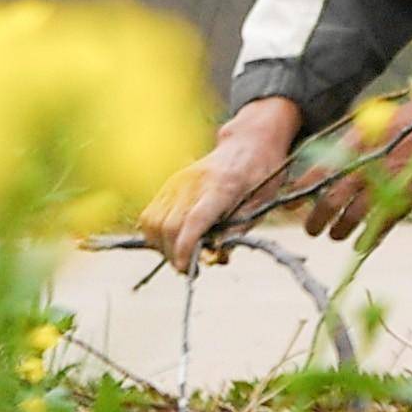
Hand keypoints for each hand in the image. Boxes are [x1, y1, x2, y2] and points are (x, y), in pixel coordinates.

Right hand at [140, 98, 302, 273]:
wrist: (249, 142)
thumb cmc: (260, 175)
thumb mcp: (261, 205)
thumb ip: (236, 231)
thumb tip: (213, 257)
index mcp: (222, 186)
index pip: (195, 220)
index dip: (186, 248)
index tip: (187, 269)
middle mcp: (194, 181)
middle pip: (170, 226)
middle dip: (175, 254)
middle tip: (191, 268)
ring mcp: (177, 181)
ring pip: (153, 222)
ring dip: (163, 246)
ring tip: (182, 255)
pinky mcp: (169, 184)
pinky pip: (150, 215)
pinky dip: (156, 234)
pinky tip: (173, 241)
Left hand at [295, 94, 411, 244]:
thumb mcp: (381, 121)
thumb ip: (358, 143)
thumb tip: (335, 161)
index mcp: (359, 141)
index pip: (320, 170)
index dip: (302, 189)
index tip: (292, 202)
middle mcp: (369, 163)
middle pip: (332, 199)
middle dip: (317, 218)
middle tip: (311, 229)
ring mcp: (389, 180)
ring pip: (354, 215)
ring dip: (341, 229)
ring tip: (335, 235)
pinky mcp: (410, 195)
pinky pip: (383, 223)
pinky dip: (370, 237)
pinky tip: (362, 246)